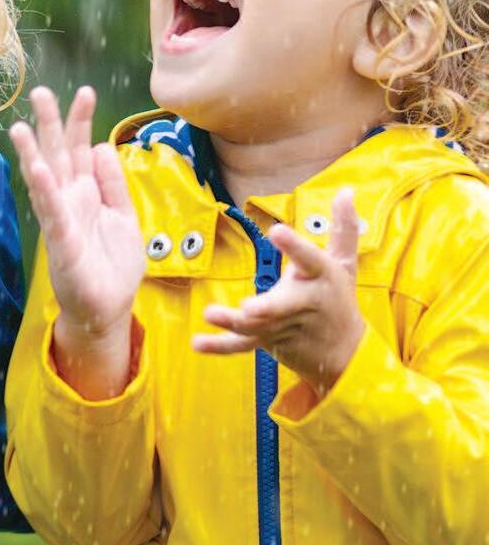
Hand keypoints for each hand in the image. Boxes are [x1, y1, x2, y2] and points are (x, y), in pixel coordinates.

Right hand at [9, 86, 145, 397]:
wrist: (109, 308)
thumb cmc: (113, 264)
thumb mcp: (124, 216)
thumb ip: (113, 183)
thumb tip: (104, 145)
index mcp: (86, 193)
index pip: (81, 150)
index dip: (81, 121)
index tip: (84, 91)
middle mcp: (69, 201)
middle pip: (59, 156)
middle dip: (50, 125)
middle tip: (40, 92)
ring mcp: (62, 220)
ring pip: (45, 180)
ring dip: (33, 153)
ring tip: (21, 126)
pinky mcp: (62, 243)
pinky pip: (52, 212)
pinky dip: (44, 190)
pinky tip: (37, 168)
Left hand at [193, 188, 365, 397]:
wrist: (347, 354)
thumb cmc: (339, 299)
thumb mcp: (345, 263)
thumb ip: (342, 228)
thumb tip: (346, 190)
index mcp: (321, 278)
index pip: (309, 259)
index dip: (294, 246)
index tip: (277, 230)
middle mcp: (303, 303)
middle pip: (285, 305)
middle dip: (268, 307)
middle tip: (249, 308)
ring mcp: (284, 326)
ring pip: (258, 325)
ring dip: (233, 322)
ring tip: (210, 314)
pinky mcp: (269, 342)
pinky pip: (242, 345)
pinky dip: (219, 346)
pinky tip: (197, 343)